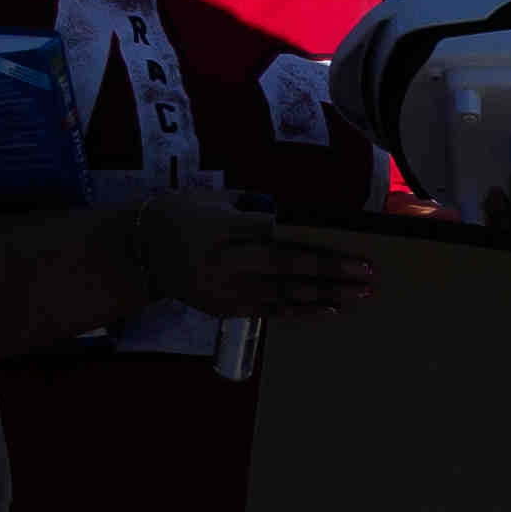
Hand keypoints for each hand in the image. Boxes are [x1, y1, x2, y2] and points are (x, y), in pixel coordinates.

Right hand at [160, 197, 382, 322]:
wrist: (139, 251)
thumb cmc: (181, 215)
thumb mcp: (213, 199)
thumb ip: (253, 206)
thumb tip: (294, 214)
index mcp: (227, 228)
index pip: (285, 241)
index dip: (324, 251)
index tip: (359, 256)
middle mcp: (228, 261)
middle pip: (289, 270)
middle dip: (334, 275)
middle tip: (371, 279)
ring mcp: (226, 289)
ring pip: (284, 296)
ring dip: (326, 297)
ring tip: (361, 298)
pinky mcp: (225, 308)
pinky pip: (270, 312)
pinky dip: (302, 312)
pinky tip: (330, 311)